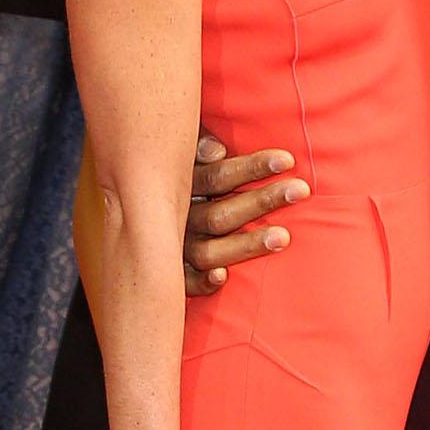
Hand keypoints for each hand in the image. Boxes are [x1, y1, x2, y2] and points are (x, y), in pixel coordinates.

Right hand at [183, 132, 308, 296]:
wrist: (129, 220)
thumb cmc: (176, 178)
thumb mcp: (182, 154)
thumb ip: (198, 146)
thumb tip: (218, 151)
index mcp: (182, 186)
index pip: (217, 176)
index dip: (251, 167)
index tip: (288, 160)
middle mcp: (179, 219)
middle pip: (220, 214)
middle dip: (261, 201)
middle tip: (300, 190)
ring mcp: (175, 250)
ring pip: (209, 250)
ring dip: (246, 244)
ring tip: (283, 237)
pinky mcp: (174, 276)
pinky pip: (185, 283)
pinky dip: (201, 282)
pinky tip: (222, 278)